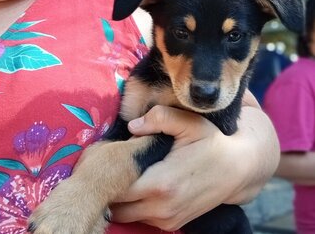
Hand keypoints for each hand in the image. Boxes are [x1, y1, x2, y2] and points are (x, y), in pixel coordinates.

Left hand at [110, 102, 277, 231]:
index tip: (103, 158)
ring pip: (126, 215)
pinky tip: (137, 182)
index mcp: (161, 184)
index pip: (116, 188)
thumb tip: (132, 125)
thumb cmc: (211, 141)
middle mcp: (161, 208)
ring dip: (120, 197)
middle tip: (108, 164)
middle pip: (116, 206)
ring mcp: (167, 219)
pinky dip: (133, 204)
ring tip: (122, 172)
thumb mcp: (188, 122)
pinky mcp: (173, 223)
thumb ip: (158, 118)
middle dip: (108, 187)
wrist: (238, 168)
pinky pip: (141, 218)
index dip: (106, 173)